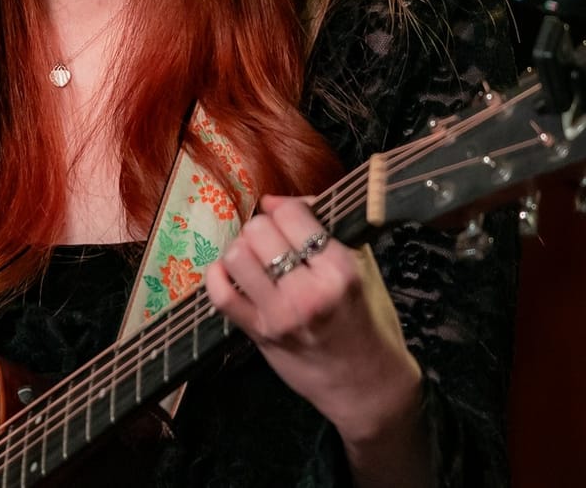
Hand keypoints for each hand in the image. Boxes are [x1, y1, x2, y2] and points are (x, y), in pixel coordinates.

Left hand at [203, 195, 425, 448]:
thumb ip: (325, 228)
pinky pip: (220, 294)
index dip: (287, 210)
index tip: (291, 219)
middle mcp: (309, 292)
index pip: (292, 214)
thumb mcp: (361, 268)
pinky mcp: (260, 334)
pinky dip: (218, 276)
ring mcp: (281, 315)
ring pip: (237, 255)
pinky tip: (231, 274)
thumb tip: (276, 200)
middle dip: (264, 229)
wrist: (366, 384)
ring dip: (242, 250)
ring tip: (257, 259)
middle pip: (259, 231)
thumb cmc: (367, 321)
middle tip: (274, 242)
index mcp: (340, 270)